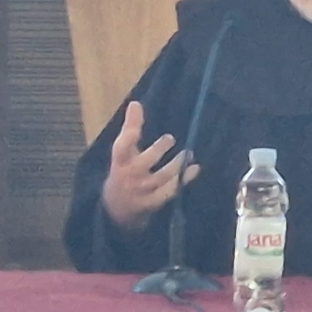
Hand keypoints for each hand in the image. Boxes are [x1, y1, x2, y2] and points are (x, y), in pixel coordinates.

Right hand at [101, 101, 199, 232]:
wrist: (117, 208)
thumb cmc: (123, 170)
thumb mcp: (123, 151)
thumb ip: (130, 128)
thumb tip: (136, 103)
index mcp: (120, 160)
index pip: (122, 145)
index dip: (130, 131)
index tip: (138, 110)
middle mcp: (130, 175)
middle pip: (145, 162)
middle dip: (158, 150)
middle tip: (170, 138)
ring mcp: (142, 190)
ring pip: (162, 177)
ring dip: (176, 165)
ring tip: (188, 153)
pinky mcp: (153, 202)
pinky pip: (171, 190)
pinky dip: (184, 179)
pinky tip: (194, 169)